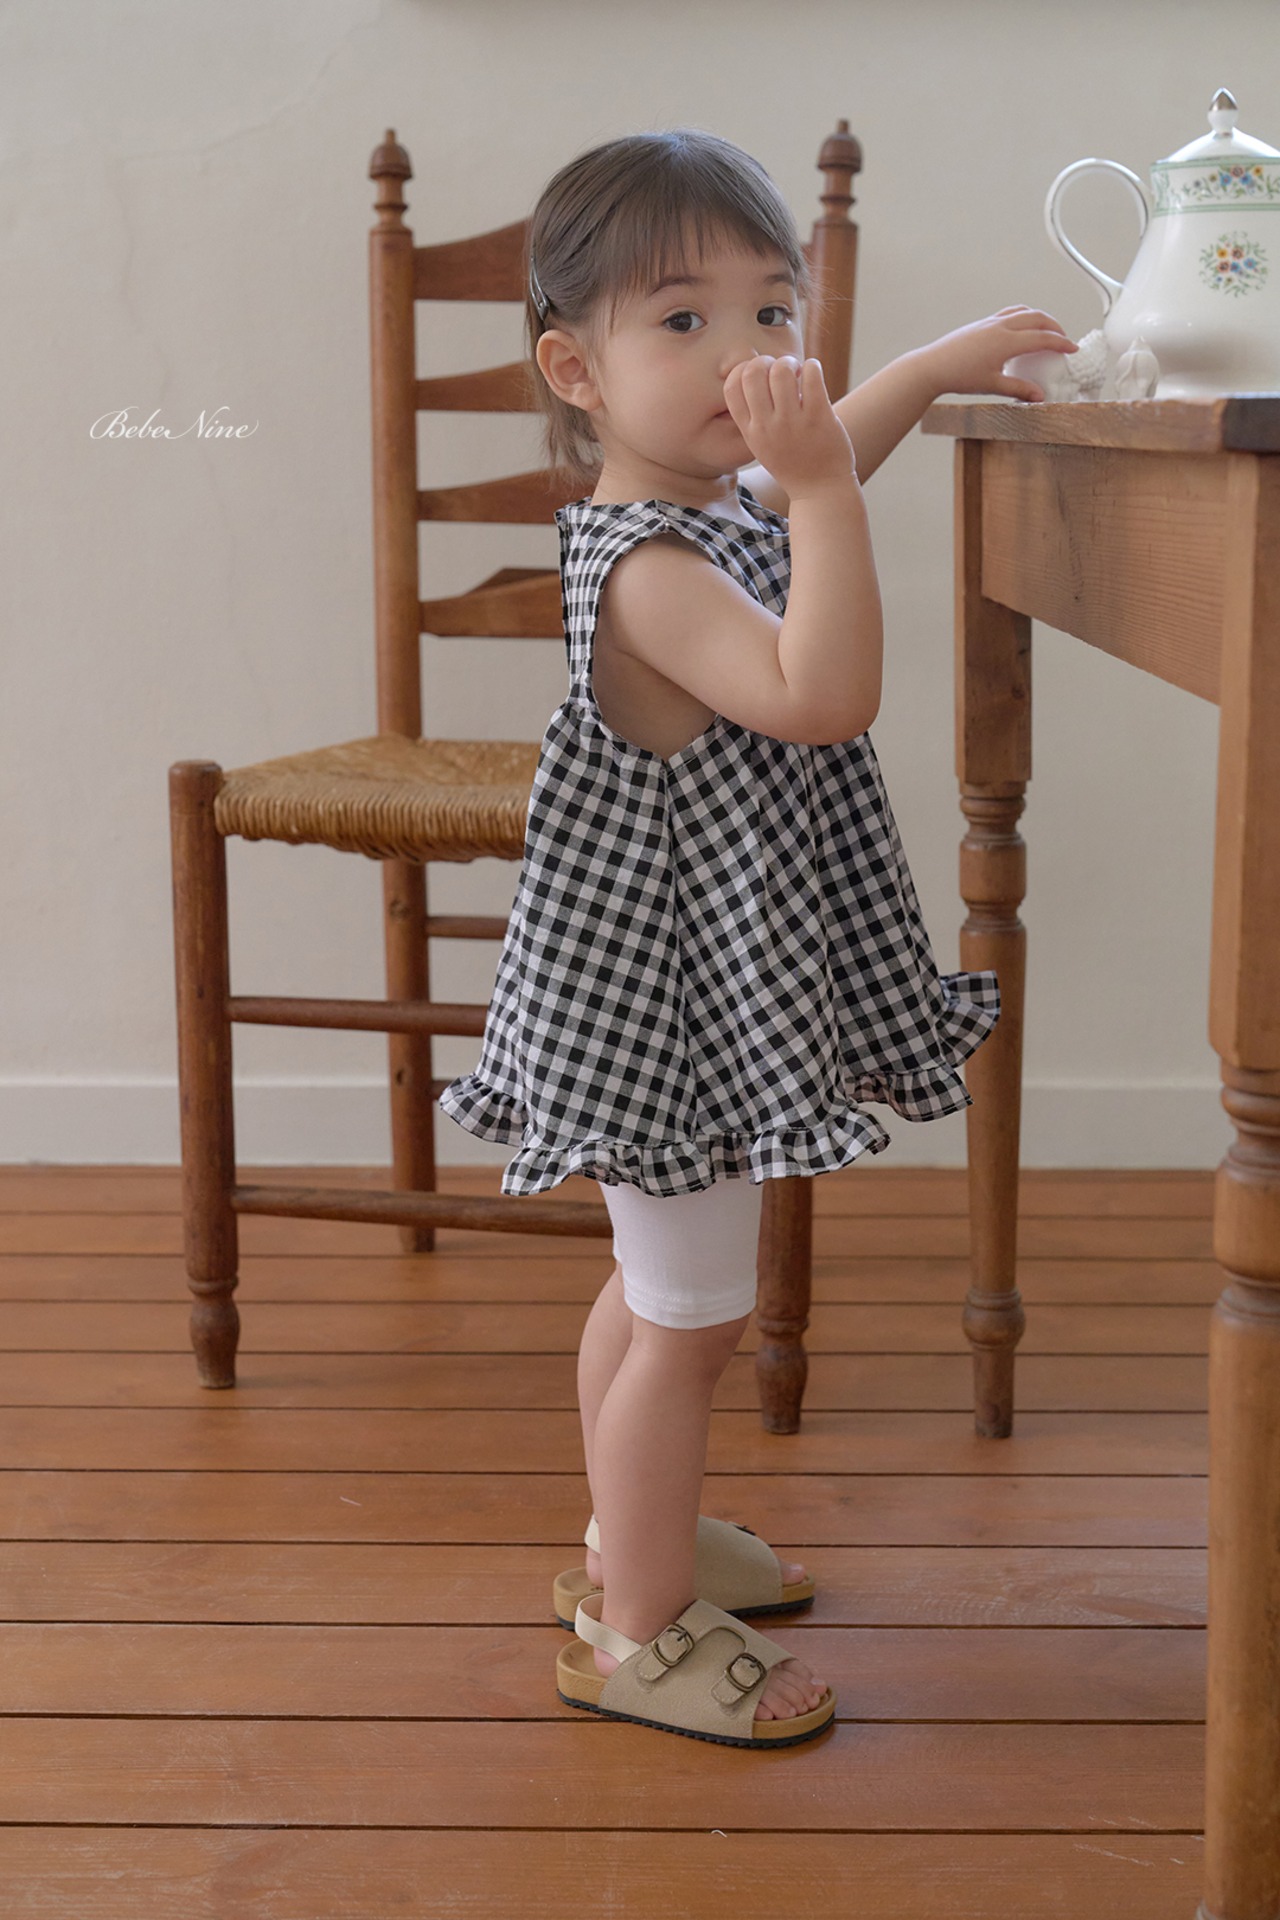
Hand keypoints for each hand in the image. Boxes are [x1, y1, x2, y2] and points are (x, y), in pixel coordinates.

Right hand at [722, 355, 855, 497]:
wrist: (821, 490)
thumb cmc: (793, 463)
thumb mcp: (763, 445)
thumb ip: (756, 415)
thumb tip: (757, 371)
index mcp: (751, 432)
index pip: (732, 387)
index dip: (743, 370)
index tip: (759, 375)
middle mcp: (767, 427)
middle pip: (753, 372)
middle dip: (766, 361)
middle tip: (781, 370)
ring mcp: (793, 422)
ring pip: (781, 369)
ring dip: (790, 362)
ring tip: (799, 373)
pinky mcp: (819, 417)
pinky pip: (811, 374)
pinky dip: (812, 366)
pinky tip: (814, 375)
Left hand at [920, 307, 1078, 402]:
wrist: (932, 366)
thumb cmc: (960, 376)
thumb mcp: (992, 386)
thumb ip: (1018, 390)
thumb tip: (1039, 397)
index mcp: (1006, 341)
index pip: (1042, 338)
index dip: (1060, 343)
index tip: (1072, 349)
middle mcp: (1000, 326)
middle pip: (1037, 318)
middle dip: (1054, 326)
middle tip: (1063, 338)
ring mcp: (991, 322)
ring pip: (1023, 312)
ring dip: (1039, 318)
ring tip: (1046, 330)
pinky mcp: (982, 323)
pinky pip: (1009, 313)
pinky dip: (1023, 316)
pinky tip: (1022, 328)